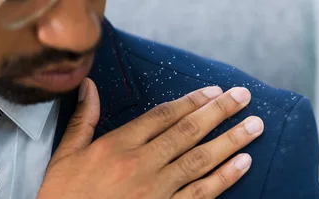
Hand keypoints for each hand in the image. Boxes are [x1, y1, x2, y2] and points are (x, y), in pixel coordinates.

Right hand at [36, 78, 263, 198]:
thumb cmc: (63, 196)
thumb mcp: (66, 155)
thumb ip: (83, 118)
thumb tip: (89, 85)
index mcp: (118, 145)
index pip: (164, 115)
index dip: (192, 101)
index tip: (214, 91)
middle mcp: (142, 163)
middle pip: (188, 131)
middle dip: (220, 112)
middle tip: (244, 97)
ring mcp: (156, 190)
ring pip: (200, 159)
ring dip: (231, 140)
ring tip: (255, 125)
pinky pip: (200, 193)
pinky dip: (224, 178)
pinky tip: (243, 163)